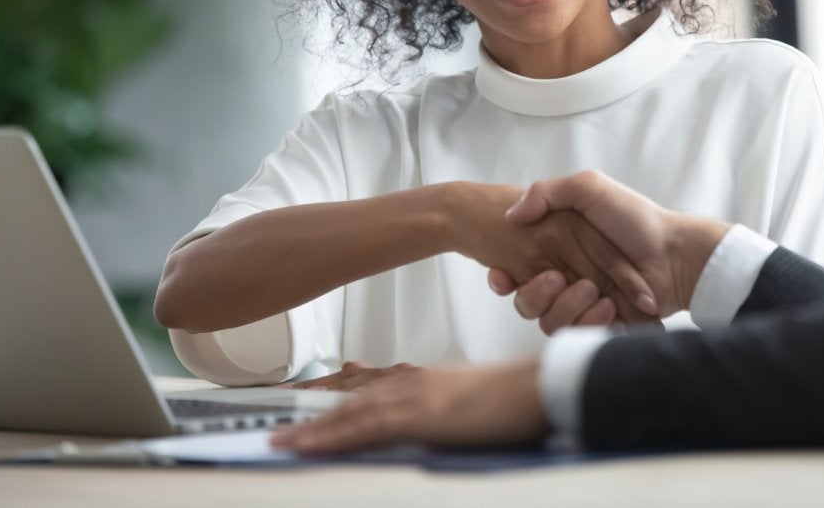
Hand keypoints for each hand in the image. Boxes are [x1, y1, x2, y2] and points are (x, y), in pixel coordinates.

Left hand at [270, 359, 546, 452]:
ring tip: (282, 441)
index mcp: (429, 378)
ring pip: (350, 412)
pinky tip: (311, 445)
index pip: (372, 386)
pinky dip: (333, 437)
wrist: (542, 386)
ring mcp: (416, 396)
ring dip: (313, 428)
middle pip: (353, 396)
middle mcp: (415, 381)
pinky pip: (365, 428)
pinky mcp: (420, 416)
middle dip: (315, 411)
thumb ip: (448, 408)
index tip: (313, 401)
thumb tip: (434, 423)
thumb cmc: (522, 397)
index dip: (339, 394)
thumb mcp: (476, 400)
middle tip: (282, 424)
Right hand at [448, 182, 658, 324]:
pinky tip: (610, 307)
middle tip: (557, 279)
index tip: (502, 277)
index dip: (503, 278)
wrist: (676, 254)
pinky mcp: (601, 324)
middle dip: (535, 295)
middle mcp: (566, 277)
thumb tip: (511, 216)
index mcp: (558, 248)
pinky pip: (579, 338)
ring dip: (567, 308)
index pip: (516, 270)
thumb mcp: (590, 187)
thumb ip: (546, 192)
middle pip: (527, 302)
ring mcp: (584, 303)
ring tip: (596, 293)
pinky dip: (591, 323)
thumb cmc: (635, 218)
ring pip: (549, 323)